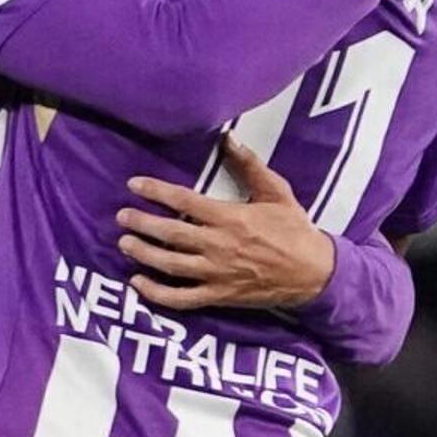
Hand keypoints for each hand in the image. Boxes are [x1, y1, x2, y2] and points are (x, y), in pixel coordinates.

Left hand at [119, 134, 336, 311]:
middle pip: (169, 234)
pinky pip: (180, 298)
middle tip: (121, 216)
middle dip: (141, 223)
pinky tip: (137, 284)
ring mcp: (216, 273)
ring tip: (124, 244)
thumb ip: (250, 165)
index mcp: (230, 217)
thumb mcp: (277, 191)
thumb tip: (228, 138)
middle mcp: (218, 245)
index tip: (134, 185)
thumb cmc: (294, 229)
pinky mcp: (218, 296)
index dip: (155, 191)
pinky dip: (155, 293)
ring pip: (169, 265)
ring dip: (142, 254)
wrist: (314, 273)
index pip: (183, 200)